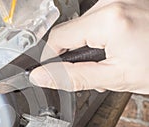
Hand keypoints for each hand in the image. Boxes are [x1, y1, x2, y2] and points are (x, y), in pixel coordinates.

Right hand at [30, 0, 148, 93]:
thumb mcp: (114, 78)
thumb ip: (72, 77)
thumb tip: (41, 76)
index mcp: (107, 20)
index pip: (57, 38)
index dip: (51, 58)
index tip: (56, 72)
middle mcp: (112, 1)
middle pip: (72, 30)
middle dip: (77, 53)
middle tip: (98, 70)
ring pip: (86, 25)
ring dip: (92, 44)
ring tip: (114, 59)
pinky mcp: (126, 0)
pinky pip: (101, 18)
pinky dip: (104, 35)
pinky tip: (120, 47)